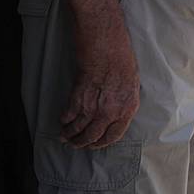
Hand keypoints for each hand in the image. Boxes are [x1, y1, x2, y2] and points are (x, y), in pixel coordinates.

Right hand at [63, 21, 140, 148]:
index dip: (101, 143)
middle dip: (82, 143)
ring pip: (77, 129)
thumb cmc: (122, 62)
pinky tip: (62, 121)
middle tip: (75, 144)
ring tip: (65, 136)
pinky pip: (67, 116)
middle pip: (93, 137)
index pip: (113, 136)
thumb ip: (123, 104)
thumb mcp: (131, 86)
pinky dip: (63, 120)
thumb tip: (114, 117)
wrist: (107, 48)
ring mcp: (93, 108)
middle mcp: (110, 112)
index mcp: (127, 110)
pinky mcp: (77, 100)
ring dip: (69, 134)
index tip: (94, 145)